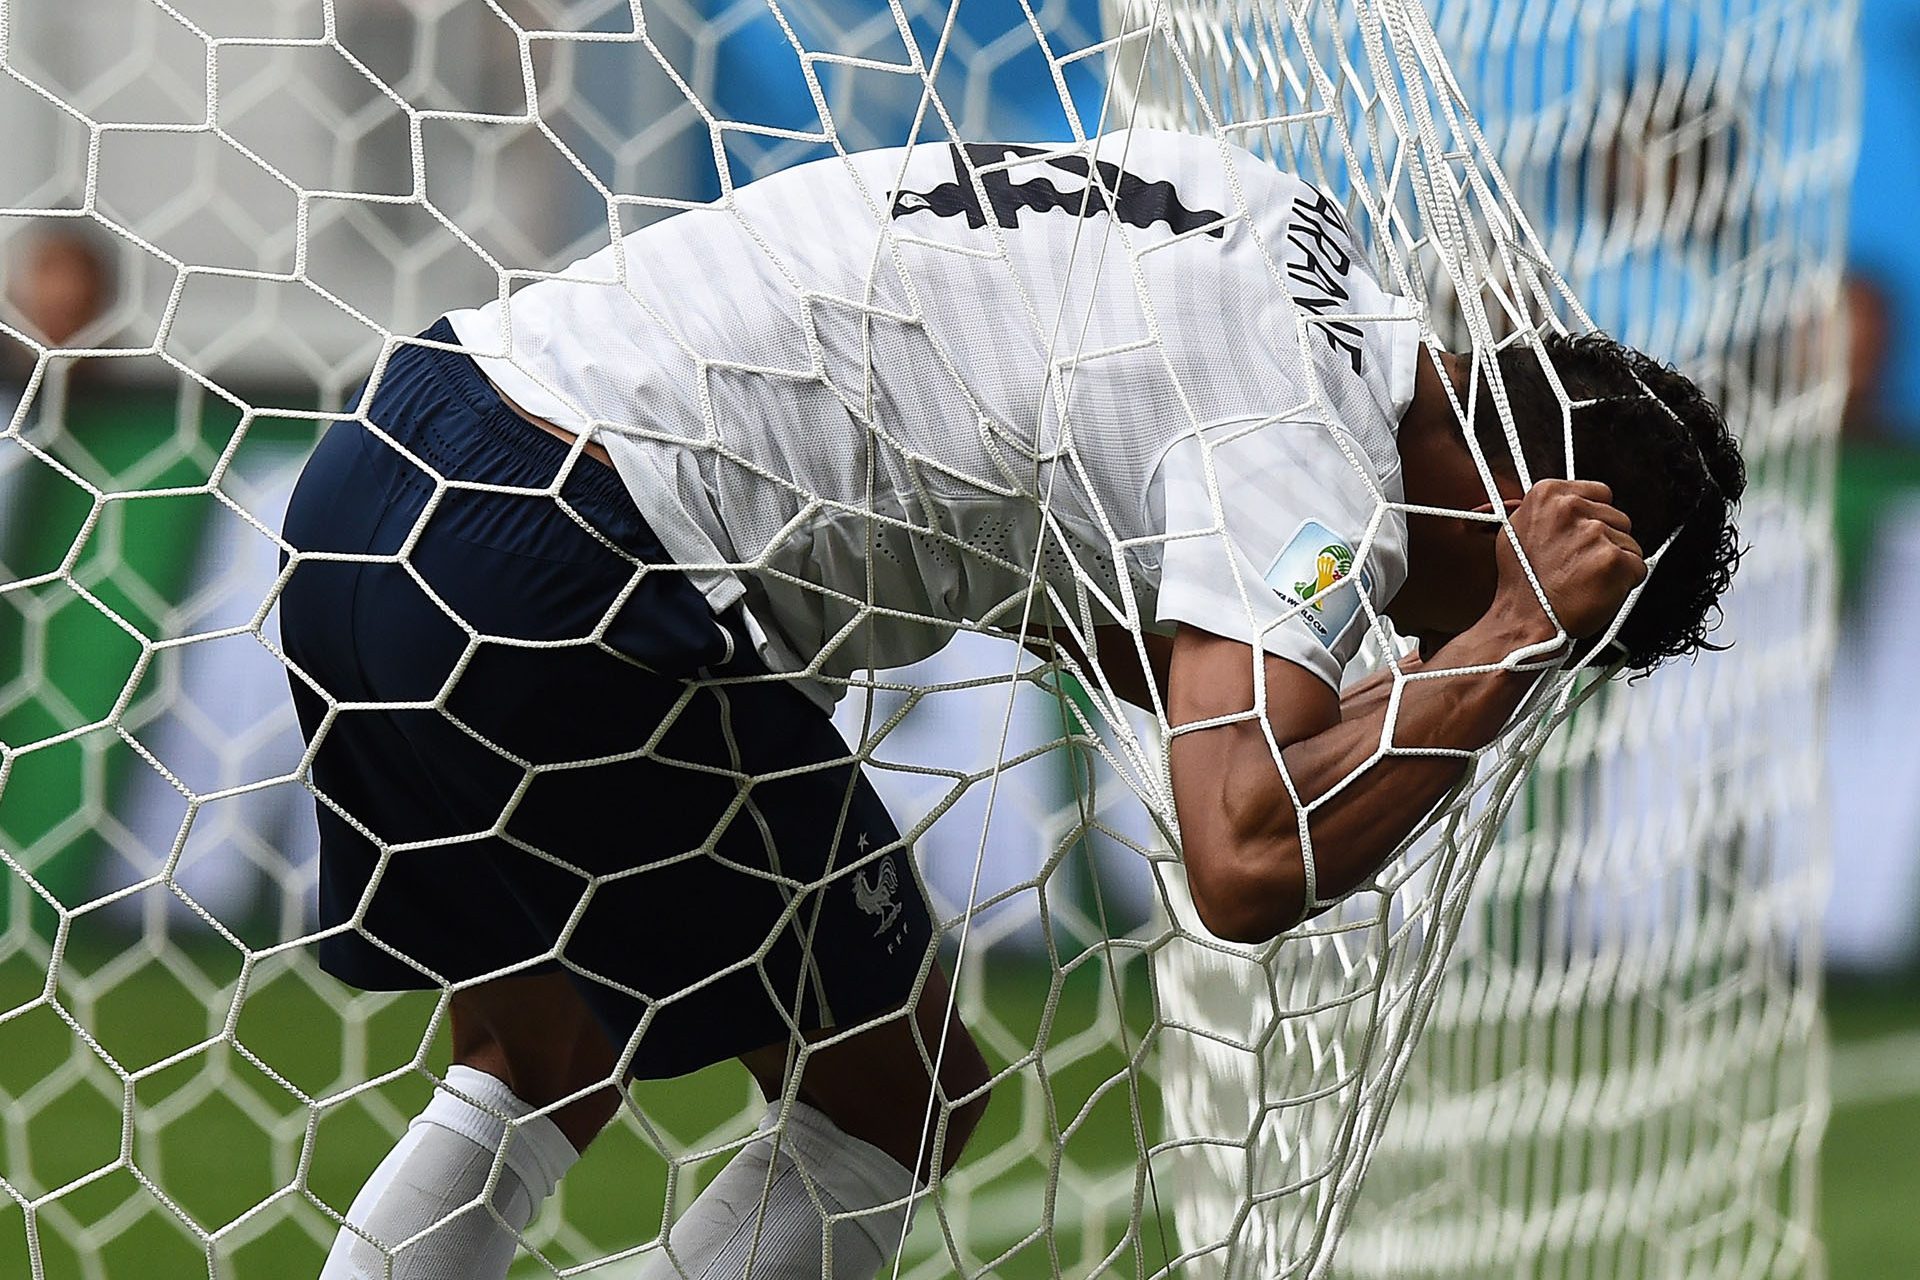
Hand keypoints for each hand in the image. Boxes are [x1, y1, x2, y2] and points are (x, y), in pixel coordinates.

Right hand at [1492, 480, 1645, 642]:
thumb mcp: (1516, 530)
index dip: (1594, 519)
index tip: (1581, 538)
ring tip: (1585, 578)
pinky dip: (1625, 582)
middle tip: (1578, 564)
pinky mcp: (1614, 559)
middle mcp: (1570, 507)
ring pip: (1629, 543)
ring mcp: (1594, 532)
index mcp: (1546, 494)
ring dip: (1615, 562)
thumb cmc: (1522, 584)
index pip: (1600, 493)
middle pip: (1618, 517)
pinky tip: (1598, 589)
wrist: (1525, 620)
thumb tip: (1569, 501)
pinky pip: (1638, 567)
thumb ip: (1547, 511)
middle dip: (1606, 542)